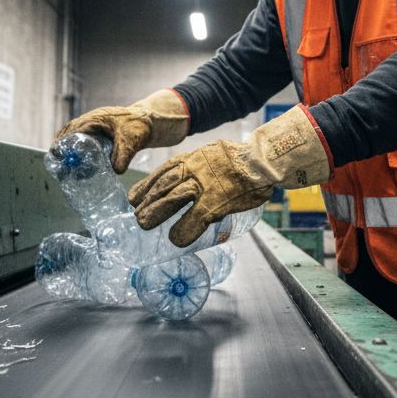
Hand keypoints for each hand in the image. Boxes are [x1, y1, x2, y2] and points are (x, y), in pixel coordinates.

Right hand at [55, 89, 188, 172]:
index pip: (71, 131)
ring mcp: (92, 124)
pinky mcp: (96, 130)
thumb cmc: (139, 127)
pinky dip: (75, 147)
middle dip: (60, 148)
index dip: (61, 143)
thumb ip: (123, 157)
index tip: (56, 156)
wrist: (149, 120)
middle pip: (67, 133)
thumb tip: (115, 171)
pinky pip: (80, 137)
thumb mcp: (131, 143)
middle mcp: (90, 120)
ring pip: (72, 135)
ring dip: (66, 148)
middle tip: (57, 165)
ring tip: (63, 166)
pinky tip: (76, 161)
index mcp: (94, 120)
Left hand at [128, 105, 330, 245]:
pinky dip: (184, 230)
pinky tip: (176, 240)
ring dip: (156, 213)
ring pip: (172, 199)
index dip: (146, 186)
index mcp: (193, 159)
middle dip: (147, 201)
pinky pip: (194, 219)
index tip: (134, 197)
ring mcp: (203, 185)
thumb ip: (201, 168)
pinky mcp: (215, 201)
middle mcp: (193, 170)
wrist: (262, 160)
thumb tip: (190, 182)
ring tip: (143, 225)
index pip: (163, 172)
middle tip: (137, 216)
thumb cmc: (241, 162)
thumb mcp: (213, 157)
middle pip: (163, 185)